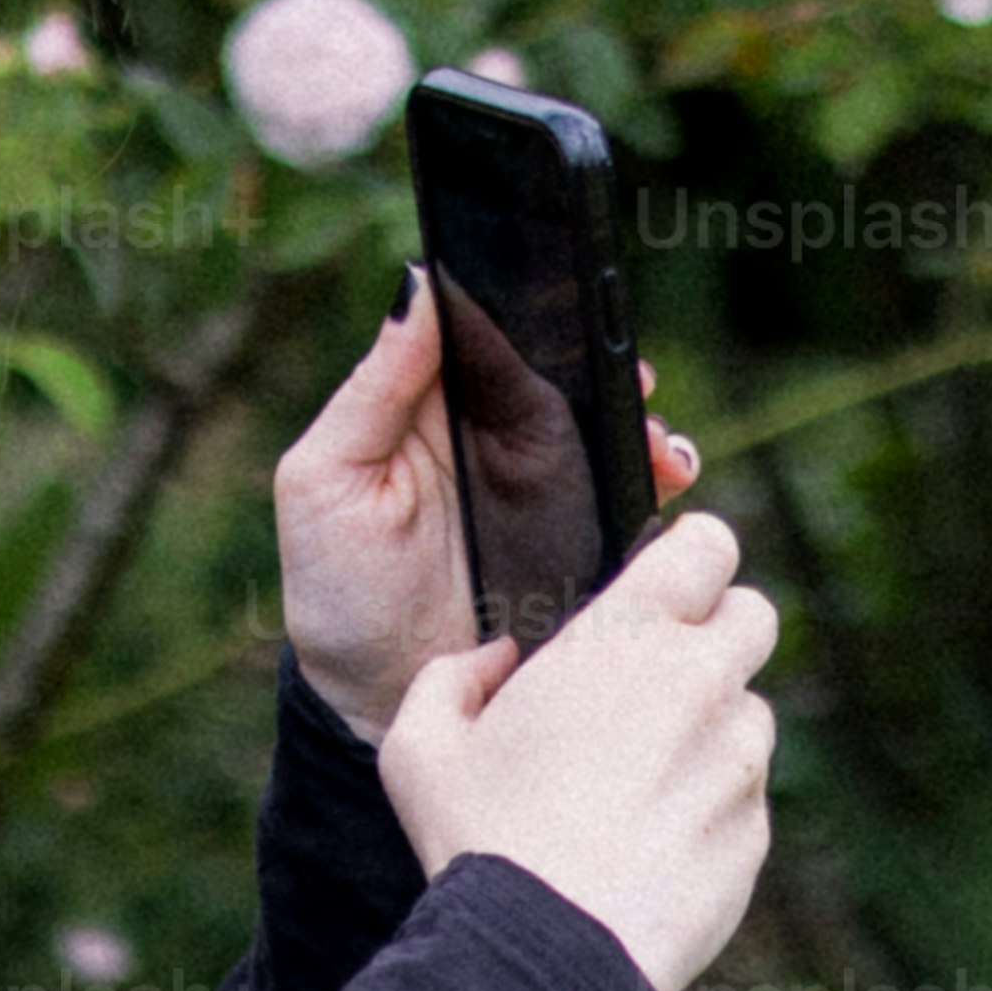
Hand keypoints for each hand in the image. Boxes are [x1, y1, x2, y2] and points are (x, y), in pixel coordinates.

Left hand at [276, 279, 698, 745]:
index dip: (536, 311)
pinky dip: (657, 483)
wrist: (378, 704)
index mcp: (433, 406)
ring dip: (641, 426)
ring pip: (609, 435)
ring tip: (656, 442)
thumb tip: (418, 285)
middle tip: (636, 379)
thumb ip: (373, 386)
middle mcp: (495, 440)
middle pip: (567, 378)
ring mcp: (544, 492)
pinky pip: (631, 500)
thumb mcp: (326, 479)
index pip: (494, 335)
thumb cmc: (337, 590)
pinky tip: (665, 481)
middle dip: (609, 368)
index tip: (572, 301)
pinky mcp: (579, 543)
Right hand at [369, 506, 776, 990]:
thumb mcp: (421, 744)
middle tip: (656, 679)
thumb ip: (455, 675)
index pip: (711, 546)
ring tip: (636, 782)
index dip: (692, 559)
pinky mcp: (753, 832)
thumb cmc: (477, 840)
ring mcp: (738, 762)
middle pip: (753, 617)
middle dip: (714, 634)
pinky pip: (745, 797)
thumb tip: (498, 662)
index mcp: (628, 637)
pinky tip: (647, 844)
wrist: (544, 959)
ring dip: (710, 727)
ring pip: (750, 713)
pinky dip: (709, 806)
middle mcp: (702, 685)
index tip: (666, 584)